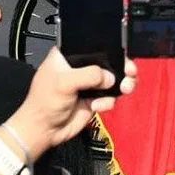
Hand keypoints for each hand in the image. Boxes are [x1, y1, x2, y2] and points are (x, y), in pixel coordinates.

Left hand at [5, 47, 136, 157]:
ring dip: (122, 83)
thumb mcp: (64, 82)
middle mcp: (81, 66)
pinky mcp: (95, 99)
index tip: (122, 52)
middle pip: (108, 60)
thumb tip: (111, 78)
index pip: (93, 44)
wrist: (45, 130)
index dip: (109, 46)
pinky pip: (111, 96)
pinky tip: (97, 106)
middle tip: (130, 72)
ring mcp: (89, 83)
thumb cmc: (46, 101)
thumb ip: (89, 75)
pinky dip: (108, 101)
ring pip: (114, 78)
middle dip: (122, 66)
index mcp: (68, 55)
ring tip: (125, 89)